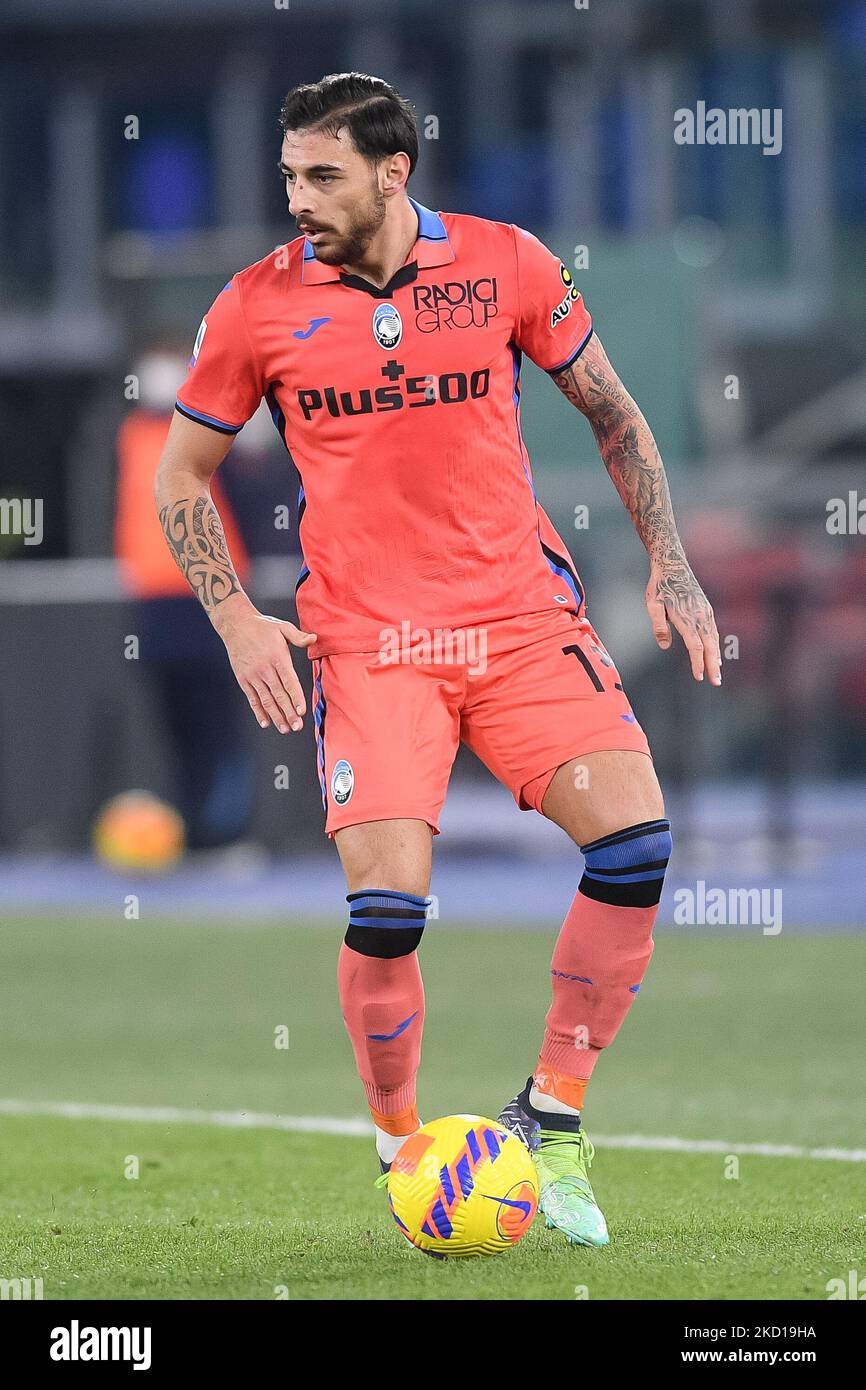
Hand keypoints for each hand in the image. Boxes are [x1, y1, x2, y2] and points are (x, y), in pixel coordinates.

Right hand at [211, 595, 316, 731]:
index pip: (289, 682)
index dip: (296, 697)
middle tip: (297, 726)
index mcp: (277, 657)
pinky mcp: (244, 679)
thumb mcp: (282, 627)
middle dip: (289, 713)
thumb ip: (298, 636)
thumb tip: (314, 639)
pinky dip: (259, 711)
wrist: (235, 625)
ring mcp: (253, 676)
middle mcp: (265, 669)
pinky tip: (266, 722)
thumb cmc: (261, 626)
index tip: (301, 711)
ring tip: (285, 728)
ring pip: (266, 700)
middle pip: (279, 695)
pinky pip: (252, 698)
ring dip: (276, 716)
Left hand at [646, 561, 720, 684]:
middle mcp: (700, 616)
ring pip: (713, 638)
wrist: (673, 564)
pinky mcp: (706, 608)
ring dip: (716, 656)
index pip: (695, 646)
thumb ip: (659, 626)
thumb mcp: (653, 605)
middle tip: (716, 682)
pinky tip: (715, 651)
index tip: (699, 677)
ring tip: (716, 671)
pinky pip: (713, 630)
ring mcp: (705, 611)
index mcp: (686, 617)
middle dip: (713, 665)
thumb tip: (665, 646)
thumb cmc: (659, 585)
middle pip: (709, 645)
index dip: (698, 663)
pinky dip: (715, 643)